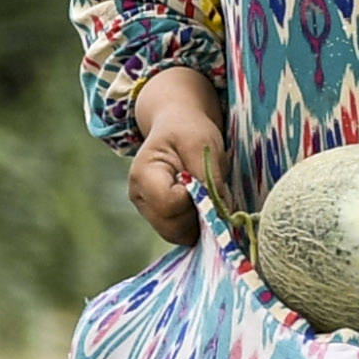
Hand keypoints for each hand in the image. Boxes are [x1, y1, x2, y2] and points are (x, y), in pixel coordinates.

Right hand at [127, 78, 229, 245]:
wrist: (177, 124)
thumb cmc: (188, 129)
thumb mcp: (201, 144)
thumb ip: (208, 177)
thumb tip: (218, 211)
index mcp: (143, 174)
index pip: (168, 205)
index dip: (193, 200)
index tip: (202, 180)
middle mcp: (140, 197)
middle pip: (171, 227)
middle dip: (198, 215)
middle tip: (208, 189)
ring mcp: (148, 210)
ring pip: (177, 234)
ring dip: (198, 221)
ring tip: (204, 193)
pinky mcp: (159, 217)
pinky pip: (180, 233)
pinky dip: (196, 224)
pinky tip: (201, 201)